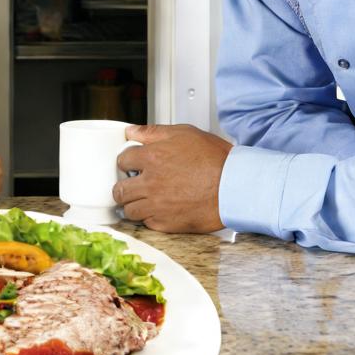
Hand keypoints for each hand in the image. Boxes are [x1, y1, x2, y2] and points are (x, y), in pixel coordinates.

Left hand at [112, 124, 230, 232]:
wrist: (235, 186)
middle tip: (129, 185)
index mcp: (151, 158)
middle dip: (122, 187)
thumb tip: (131, 131)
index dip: (125, 162)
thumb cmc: (215, 159)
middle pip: (119, 190)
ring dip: (132, 204)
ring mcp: (158, 205)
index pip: (121, 160)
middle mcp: (150, 183)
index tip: (130, 165)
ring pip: (129, 210)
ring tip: (141, 200)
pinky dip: (149, 218)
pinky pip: (147, 224)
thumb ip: (153, 132)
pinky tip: (156, 211)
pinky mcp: (168, 224)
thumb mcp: (183, 133)